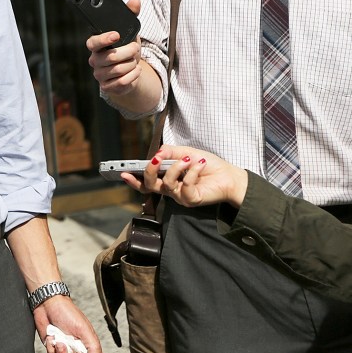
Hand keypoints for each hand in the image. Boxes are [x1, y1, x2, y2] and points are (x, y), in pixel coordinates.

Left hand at [33, 296, 104, 352]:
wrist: (47, 304)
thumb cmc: (66, 311)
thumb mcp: (83, 328)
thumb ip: (93, 346)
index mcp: (88, 343)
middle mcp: (77, 347)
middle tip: (69, 347)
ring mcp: (65, 348)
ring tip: (59, 341)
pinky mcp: (53, 347)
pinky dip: (51, 349)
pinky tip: (52, 339)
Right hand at [86, 0, 142, 96]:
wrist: (129, 72)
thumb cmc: (126, 49)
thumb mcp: (129, 32)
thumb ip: (131, 16)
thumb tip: (135, 1)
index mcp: (96, 45)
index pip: (93, 42)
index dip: (104, 39)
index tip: (116, 35)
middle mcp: (94, 60)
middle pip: (111, 57)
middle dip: (129, 52)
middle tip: (135, 49)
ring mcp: (99, 74)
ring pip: (119, 70)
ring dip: (132, 64)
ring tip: (134, 61)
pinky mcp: (107, 87)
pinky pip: (123, 82)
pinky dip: (134, 75)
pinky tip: (135, 71)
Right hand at [121, 145, 248, 208]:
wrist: (230, 176)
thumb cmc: (207, 165)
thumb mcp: (186, 152)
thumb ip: (170, 152)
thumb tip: (156, 153)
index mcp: (166, 178)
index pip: (146, 182)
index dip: (133, 180)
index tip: (123, 173)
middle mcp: (170, 189)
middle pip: (150, 185)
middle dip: (150, 171)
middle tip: (157, 159)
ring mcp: (180, 196)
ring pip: (167, 184)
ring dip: (177, 168)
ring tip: (189, 160)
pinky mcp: (190, 200)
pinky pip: (184, 187)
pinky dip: (191, 173)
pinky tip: (199, 165)